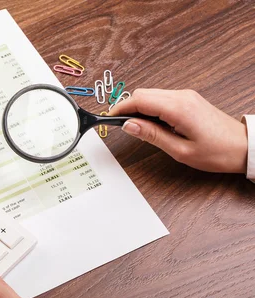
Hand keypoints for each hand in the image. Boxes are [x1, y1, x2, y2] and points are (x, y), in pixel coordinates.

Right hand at [109, 89, 247, 173]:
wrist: (243, 147)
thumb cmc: (217, 152)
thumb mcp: (179, 150)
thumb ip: (152, 135)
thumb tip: (129, 125)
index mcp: (178, 108)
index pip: (139, 100)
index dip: (120, 108)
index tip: (108, 119)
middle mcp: (181, 96)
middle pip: (143, 93)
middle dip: (127, 107)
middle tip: (120, 126)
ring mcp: (186, 96)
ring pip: (151, 94)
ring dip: (139, 108)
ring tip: (137, 129)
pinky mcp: (188, 100)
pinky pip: (162, 98)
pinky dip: (150, 108)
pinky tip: (152, 124)